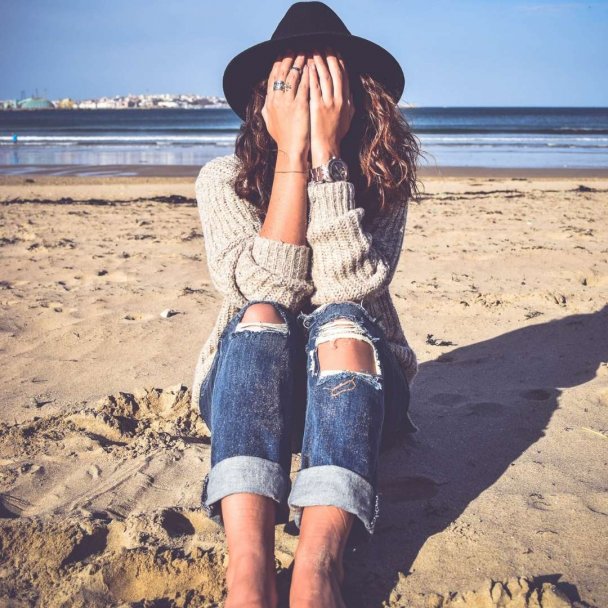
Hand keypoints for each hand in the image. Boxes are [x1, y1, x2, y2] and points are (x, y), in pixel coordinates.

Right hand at [261, 51, 309, 163]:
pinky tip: (314, 66)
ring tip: (307, 52)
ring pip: (293, 75)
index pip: (272, 76)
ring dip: (300, 61)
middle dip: (289, 57)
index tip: (283, 53)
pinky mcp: (300, 106)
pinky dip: (309, 74)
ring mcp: (288, 102)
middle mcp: (276, 100)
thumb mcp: (270, 122)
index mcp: (270, 102)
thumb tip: (265, 102)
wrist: (290, 151)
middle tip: (296, 46)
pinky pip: (304, 85)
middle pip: (282, 72)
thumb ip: (267, 110)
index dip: (278, 63)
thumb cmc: (283, 139)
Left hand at [308, 46, 354, 166]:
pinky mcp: (317, 107)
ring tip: (313, 49)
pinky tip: (308, 65)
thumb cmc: (336, 136)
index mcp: (346, 101)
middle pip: (335, 72)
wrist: (328, 149)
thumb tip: (351, 93)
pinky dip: (312, 74)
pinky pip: (314, 86)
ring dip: (319, 61)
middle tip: (323, 44)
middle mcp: (339, 99)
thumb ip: (350, 105)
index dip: (340, 61)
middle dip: (330, 56)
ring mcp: (328, 103)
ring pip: (325, 76)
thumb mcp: (347, 119)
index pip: (344, 76)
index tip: (335, 50)